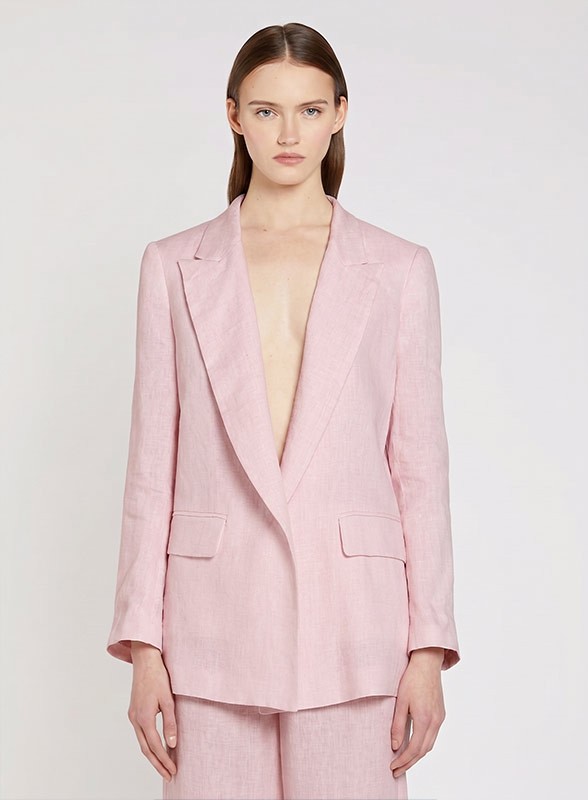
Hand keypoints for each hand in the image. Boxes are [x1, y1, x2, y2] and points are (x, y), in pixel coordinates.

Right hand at [127, 642, 177, 781]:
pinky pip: (140, 733)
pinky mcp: (134, 711)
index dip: (164, 761)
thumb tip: (172, 745)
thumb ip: (170, 723)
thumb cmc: (158, 676)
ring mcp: (133, 715)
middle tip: (169, 775)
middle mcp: (135, 719)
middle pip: (145, 749)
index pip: (155, 746)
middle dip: (157, 764)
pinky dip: (148, 744)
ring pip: (141, 742)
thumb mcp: (168, 700)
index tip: (173, 771)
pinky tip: (156, 747)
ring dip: (152, 755)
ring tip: (164, 766)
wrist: (145, 660)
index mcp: (144, 717)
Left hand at [389, 647, 445, 777]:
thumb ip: (398, 725)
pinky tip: (414, 745)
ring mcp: (440, 718)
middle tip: (396, 771)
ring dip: (417, 756)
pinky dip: (423, 745)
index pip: (413, 749)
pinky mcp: (440, 713)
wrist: (427, 663)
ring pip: (430, 745)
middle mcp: (435, 721)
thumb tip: (394, 746)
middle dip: (409, 763)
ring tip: (404, 762)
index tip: (393, 767)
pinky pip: (433, 735)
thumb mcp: (400, 702)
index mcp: (424, 719)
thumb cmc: (412, 679)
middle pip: (423, 751)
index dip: (403, 761)